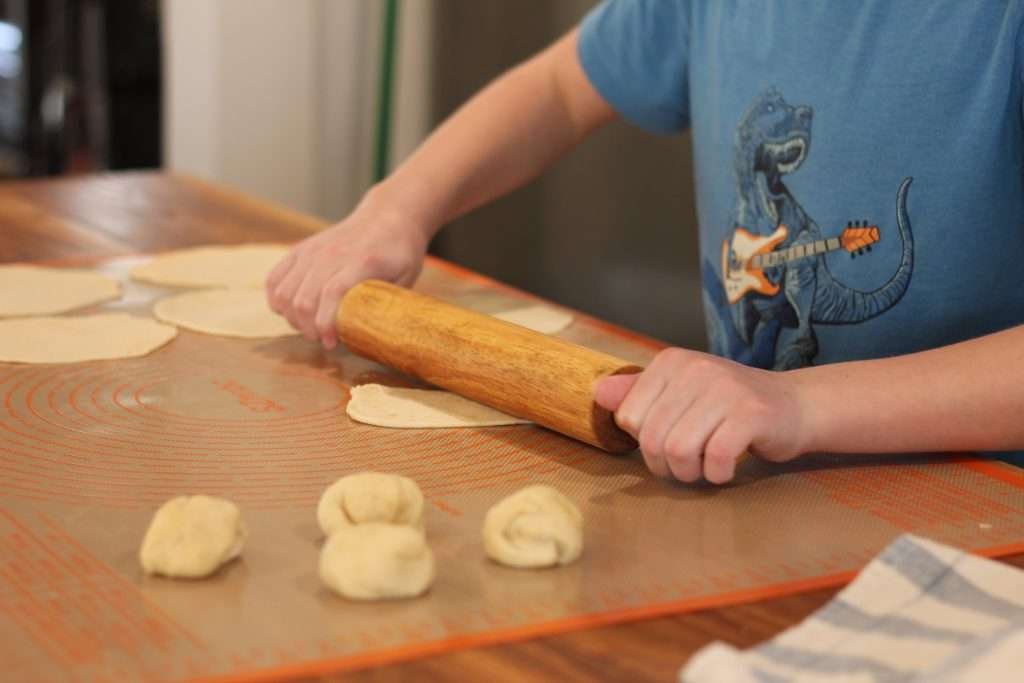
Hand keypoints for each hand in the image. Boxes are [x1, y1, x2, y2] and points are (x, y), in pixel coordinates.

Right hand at [266, 201, 430, 348]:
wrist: (387, 216)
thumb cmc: (399, 251)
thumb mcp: (406, 278)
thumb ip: (388, 303)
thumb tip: (373, 335)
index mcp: (362, 261)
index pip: (333, 293)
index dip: (326, 323)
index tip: (331, 343)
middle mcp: (331, 254)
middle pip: (304, 298)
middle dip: (309, 328)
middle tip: (323, 340)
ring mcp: (312, 251)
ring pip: (284, 292)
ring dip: (292, 318)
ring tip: (310, 328)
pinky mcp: (300, 250)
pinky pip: (274, 279)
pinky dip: (276, 300)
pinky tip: (290, 312)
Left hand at [594, 348, 809, 483]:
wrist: (796, 406)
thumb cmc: (731, 406)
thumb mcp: (681, 394)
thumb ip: (639, 394)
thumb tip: (597, 394)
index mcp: (671, 362)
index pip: (628, 417)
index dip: (644, 443)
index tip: (668, 443)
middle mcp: (696, 368)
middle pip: (651, 438)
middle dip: (665, 465)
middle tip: (687, 465)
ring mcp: (725, 389)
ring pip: (679, 450)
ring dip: (690, 473)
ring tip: (705, 468)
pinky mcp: (752, 414)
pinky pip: (716, 457)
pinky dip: (718, 474)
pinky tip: (726, 468)